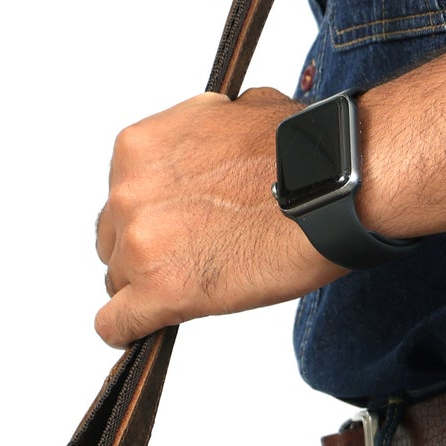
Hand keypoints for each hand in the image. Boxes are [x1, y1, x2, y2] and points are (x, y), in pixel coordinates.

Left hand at [93, 87, 342, 346]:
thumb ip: (205, 136)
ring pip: (119, 281)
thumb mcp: (235, 112)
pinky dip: (128, 330)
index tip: (176, 230)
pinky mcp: (162, 291)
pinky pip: (119, 323)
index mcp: (140, 149)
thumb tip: (219, 148)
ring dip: (149, 286)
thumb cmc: (299, 155)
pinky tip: (140, 333)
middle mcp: (129, 194)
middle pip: (115, 239)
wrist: (331, 188)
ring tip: (194, 289)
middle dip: (146, 251)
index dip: (152, 218)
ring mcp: (142, 244)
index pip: (122, 197)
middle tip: (189, 259)